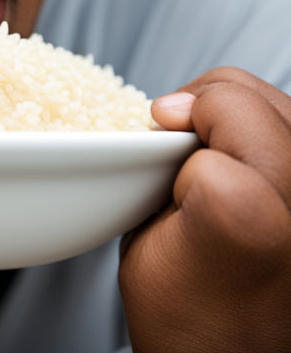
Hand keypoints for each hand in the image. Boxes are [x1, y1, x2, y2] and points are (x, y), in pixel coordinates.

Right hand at [119, 67, 290, 352]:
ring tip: (217, 157)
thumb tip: (176, 111)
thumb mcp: (143, 240)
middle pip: (251, 94)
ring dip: (241, 117)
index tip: (160, 153)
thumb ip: (161, 162)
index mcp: (250, 210)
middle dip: (206, 109)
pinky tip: (250, 171)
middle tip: (180, 145)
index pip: (218, 103)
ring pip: (280, 105)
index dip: (173, 126)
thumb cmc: (194, 326)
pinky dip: (269, 139)